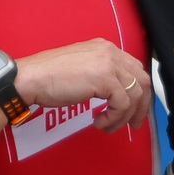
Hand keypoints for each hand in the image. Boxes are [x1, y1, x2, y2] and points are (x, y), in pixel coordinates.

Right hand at [13, 37, 150, 132]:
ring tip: (108, 126)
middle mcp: (110, 51)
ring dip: (124, 116)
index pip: (134, 69)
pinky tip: (99, 122)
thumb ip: (100, 74)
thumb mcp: (82, 69)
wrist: (32, 78)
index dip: (138, 93)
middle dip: (141, 106)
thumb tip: (116, 95)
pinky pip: (122, 104)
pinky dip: (114, 118)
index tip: (133, 111)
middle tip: (133, 124)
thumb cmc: (48, 77)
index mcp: (105, 47)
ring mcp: (108, 64)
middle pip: (142, 81)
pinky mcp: (104, 78)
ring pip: (135, 95)